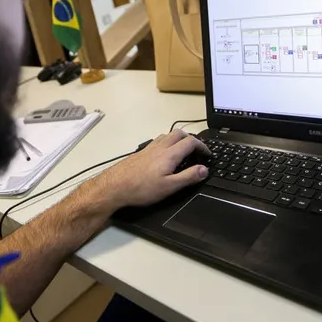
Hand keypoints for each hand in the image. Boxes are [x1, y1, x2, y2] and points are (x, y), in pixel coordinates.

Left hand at [91, 130, 210, 209]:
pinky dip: (167, 143)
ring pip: (167, 135)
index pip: (191, 142)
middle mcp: (159, 147)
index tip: (208, 155)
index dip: (203, 146)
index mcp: (169, 154)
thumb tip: (204, 169)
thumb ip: (188, 177)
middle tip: (197, 151)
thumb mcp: (169, 187)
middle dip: (191, 139)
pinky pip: (158, 141)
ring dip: (179, 139)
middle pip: (179, 133)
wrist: (114, 186)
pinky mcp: (141, 153)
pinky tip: (164, 155)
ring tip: (183, 151)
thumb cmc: (141, 188)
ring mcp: (149, 148)